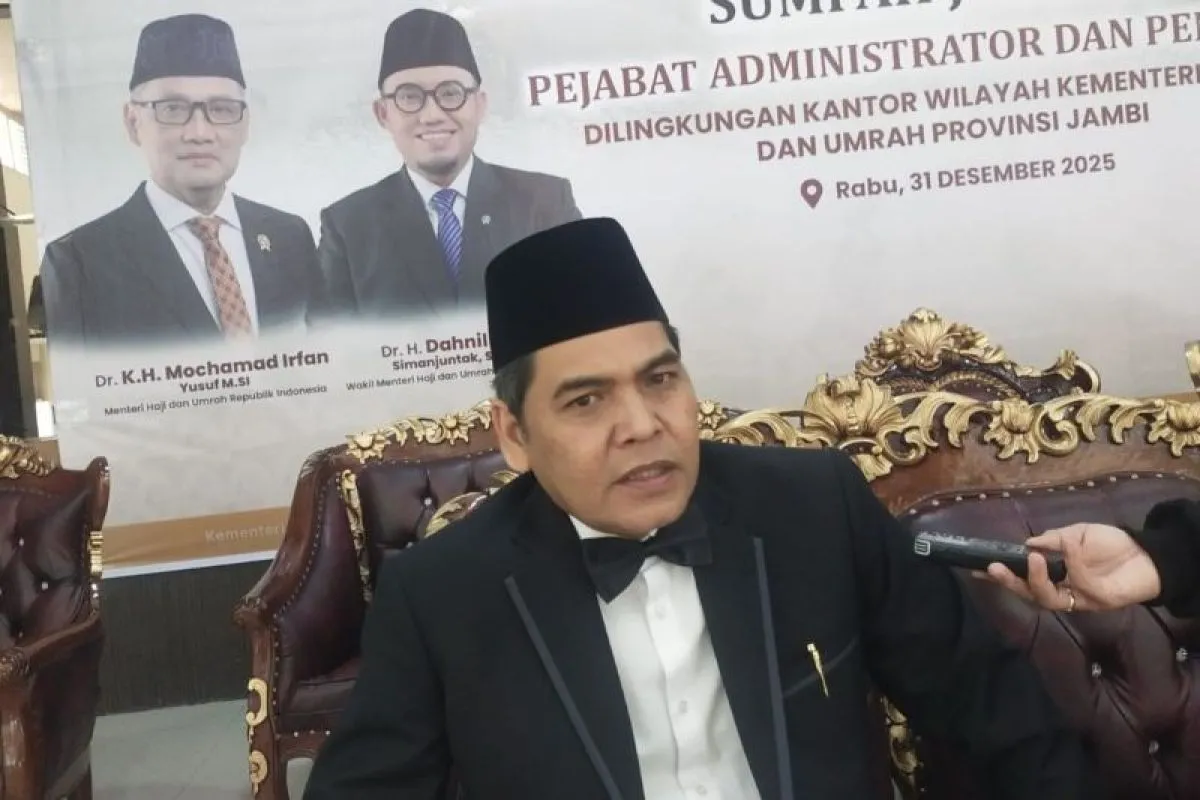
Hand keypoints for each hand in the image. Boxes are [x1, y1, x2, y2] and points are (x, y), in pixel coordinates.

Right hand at [979, 524, 1161, 611]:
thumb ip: (1054, 540)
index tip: (976, 568)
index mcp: (1054, 574)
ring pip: (1047, 598)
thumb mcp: (1078, 533)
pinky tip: (1072, 546)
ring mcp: (1079, 598)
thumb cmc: (1113, 544)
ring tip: (1032, 558)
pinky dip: (1073, 563)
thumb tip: (1027, 544)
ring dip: (1036, 579)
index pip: (1022, 577)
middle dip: (1009, 582)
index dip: (1001, 574)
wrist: (1149, 554)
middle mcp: (1062, 589)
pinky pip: (1078, 584)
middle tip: (992, 568)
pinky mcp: (1097, 600)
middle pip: (1028, 593)